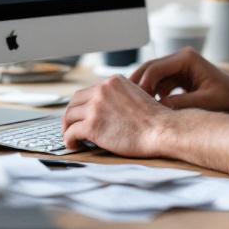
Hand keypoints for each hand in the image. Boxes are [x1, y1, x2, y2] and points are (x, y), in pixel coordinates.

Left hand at [61, 75, 176, 156]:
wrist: (161, 130)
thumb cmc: (154, 120)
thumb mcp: (136, 96)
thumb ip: (118, 98)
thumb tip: (105, 110)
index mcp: (113, 82)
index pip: (88, 91)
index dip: (82, 106)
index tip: (81, 116)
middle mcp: (102, 90)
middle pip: (74, 102)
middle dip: (71, 115)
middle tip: (71, 127)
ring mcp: (96, 107)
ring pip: (69, 116)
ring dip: (67, 128)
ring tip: (71, 138)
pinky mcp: (92, 125)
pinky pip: (71, 132)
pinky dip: (69, 140)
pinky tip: (74, 146)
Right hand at [130, 47, 228, 111]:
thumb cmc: (228, 96)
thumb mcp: (205, 102)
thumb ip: (182, 104)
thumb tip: (159, 107)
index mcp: (186, 58)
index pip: (156, 68)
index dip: (144, 85)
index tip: (136, 102)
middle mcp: (179, 58)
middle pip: (149, 68)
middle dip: (136, 85)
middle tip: (125, 103)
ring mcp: (177, 65)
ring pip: (151, 75)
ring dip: (142, 90)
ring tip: (132, 107)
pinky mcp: (177, 75)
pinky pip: (158, 82)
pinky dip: (151, 94)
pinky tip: (146, 108)